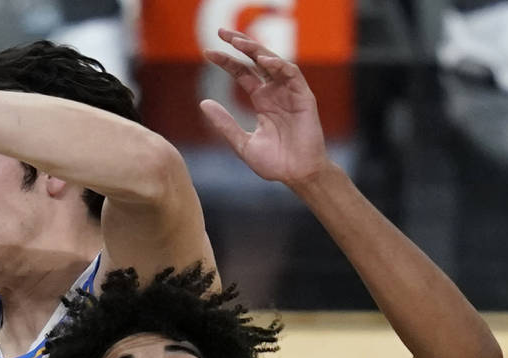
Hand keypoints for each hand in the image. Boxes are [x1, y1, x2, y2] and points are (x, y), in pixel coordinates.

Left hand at [200, 28, 328, 185]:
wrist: (297, 176)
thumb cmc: (274, 163)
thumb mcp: (242, 143)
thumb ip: (224, 123)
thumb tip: (203, 103)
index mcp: (262, 100)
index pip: (242, 72)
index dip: (227, 61)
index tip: (208, 53)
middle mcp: (275, 92)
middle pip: (256, 60)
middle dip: (240, 44)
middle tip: (221, 31)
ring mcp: (290, 93)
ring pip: (274, 62)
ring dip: (257, 49)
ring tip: (239, 41)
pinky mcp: (304, 98)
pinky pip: (292, 75)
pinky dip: (279, 65)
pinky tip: (264, 61)